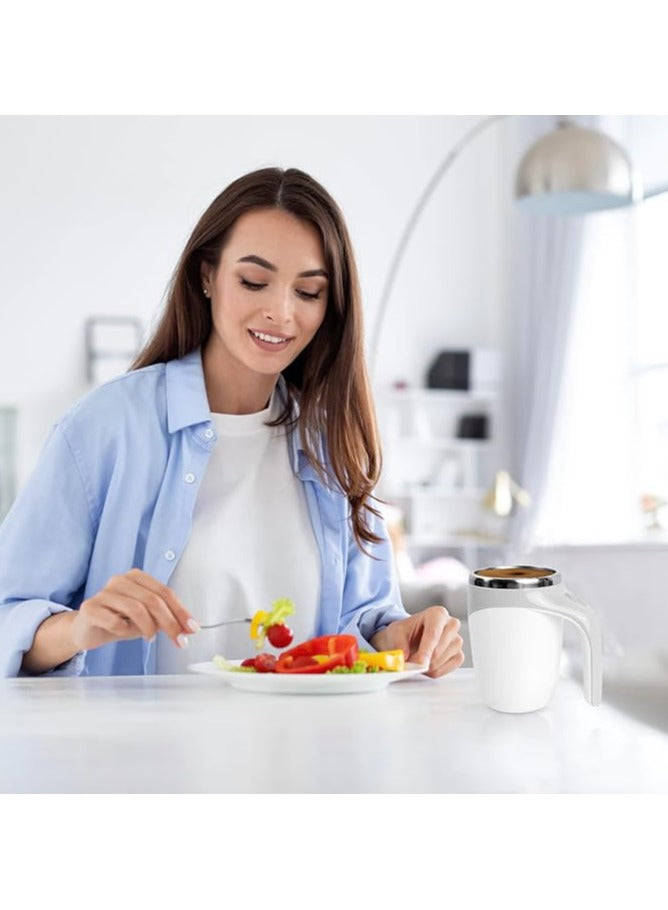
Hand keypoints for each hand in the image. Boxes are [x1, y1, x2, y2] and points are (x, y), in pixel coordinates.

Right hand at [71, 568, 198, 652]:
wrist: (87, 629)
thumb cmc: (119, 621)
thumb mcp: (147, 619)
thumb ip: (166, 619)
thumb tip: (189, 628)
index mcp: (136, 577)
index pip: (164, 592)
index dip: (181, 611)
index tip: (192, 628)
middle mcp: (119, 580)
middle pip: (153, 600)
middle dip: (170, 623)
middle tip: (179, 640)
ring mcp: (103, 593)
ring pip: (136, 609)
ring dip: (148, 628)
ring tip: (150, 638)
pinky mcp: (90, 608)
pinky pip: (114, 622)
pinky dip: (125, 631)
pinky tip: (124, 633)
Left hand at [370, 605, 463, 677]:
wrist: (409, 639)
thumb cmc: (405, 632)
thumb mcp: (395, 632)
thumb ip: (398, 643)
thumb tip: (404, 656)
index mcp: (436, 614)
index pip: (434, 632)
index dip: (426, 649)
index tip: (420, 662)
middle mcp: (450, 624)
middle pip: (442, 646)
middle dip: (427, 659)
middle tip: (414, 664)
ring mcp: (457, 639)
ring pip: (447, 657)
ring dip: (431, 665)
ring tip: (418, 662)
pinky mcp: (459, 654)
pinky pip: (451, 666)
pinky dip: (438, 671)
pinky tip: (428, 667)